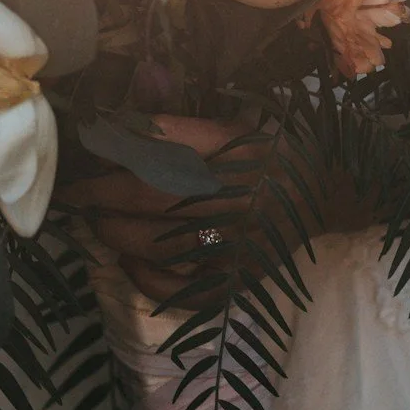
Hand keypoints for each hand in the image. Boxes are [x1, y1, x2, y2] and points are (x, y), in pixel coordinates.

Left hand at [67, 112, 372, 307]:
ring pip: (161, 244)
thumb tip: (113, 120)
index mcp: (239, 154)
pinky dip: (147, 278)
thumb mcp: (231, 128)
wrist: (332, 195)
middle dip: (103, 194)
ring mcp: (241, 246)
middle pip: (154, 196)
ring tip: (98, 221)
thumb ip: (175, 124)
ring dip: (116, 233)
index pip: (163, 147)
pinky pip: (183, 289)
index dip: (115, 150)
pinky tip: (129, 260)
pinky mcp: (240, 281)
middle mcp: (241, 198)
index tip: (85, 152)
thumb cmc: (271, 155)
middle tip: (78, 193)